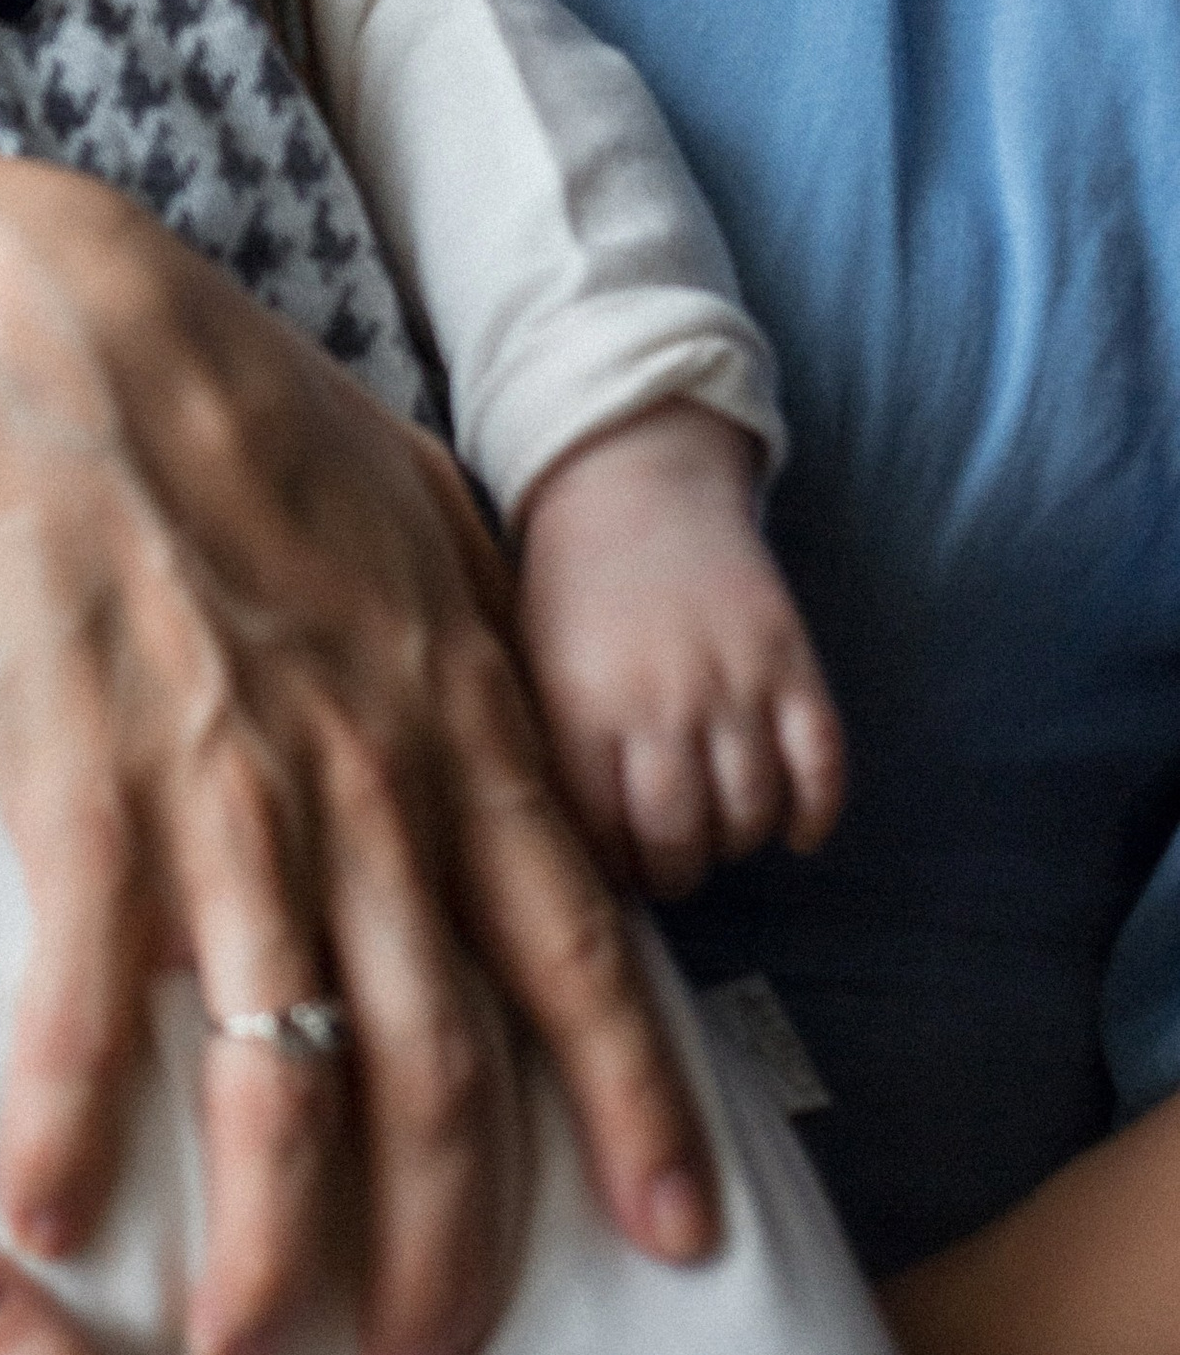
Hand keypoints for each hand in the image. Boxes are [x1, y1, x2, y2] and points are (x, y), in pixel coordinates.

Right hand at [0, 40, 713, 1354]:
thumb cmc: (235, 409)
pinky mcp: (84, 794)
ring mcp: (227, 797)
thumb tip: (527, 718)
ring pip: (281, 1067)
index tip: (677, 1238)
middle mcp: (367, 782)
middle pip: (438, 1059)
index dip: (630, 1109)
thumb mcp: (417, 499)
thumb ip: (484, 625)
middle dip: (451, 1239)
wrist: (65, 342)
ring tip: (253, 1347)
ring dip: (274, 1233)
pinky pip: (92, 996)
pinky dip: (73, 1113)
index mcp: (456, 715)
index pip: (575, 952)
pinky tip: (52, 1209)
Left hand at [515, 404, 843, 898]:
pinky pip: (823, 766)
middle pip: (681, 840)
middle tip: (673, 867)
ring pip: (751, 813)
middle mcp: (661, 703)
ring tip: (720, 833)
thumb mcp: (532, 664)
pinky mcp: (791, 660)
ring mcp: (733, 681)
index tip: (619, 872)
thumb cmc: (570, 587)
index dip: (616, 871)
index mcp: (582, 708)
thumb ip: (551, 753)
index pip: (605, 838)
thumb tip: (571, 852)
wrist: (632, 482)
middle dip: (677, 872)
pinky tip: (795, 829)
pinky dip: (815, 814)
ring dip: (738, 841)